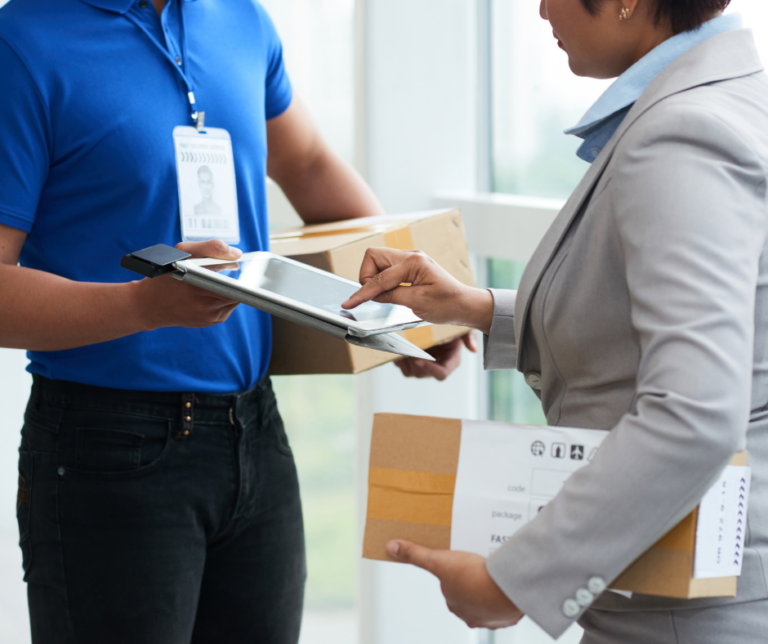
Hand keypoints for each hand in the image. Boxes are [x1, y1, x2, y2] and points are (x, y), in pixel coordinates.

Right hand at [133, 239, 242, 330]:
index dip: (241, 275)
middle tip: (229, 271)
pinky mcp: (211, 321)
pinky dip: (225, 297)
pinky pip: (228, 306)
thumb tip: (236, 254)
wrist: (149, 304)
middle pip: (238, 291)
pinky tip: (211, 292)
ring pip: (235, 298)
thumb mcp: (184, 252)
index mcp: (198, 284)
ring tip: (215, 281)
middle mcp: (205, 304)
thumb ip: (212, 248)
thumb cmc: (166, 275)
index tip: (239, 267)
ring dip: (231, 288)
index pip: (235, 284)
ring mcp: (210, 315)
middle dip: (236, 280)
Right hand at [341, 248, 493, 333]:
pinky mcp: (410, 267)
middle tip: (374, 296)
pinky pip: (387, 268)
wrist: (465, 305)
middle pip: (373, 256)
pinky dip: (382, 280)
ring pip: (377, 261)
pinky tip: (388, 293)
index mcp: (414, 262)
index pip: (380, 278)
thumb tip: (373, 294)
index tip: (349, 303)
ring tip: (384, 296)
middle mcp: (411, 256)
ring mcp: (410, 260)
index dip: (363, 292)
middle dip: (367, 277)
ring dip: (374, 278)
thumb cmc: (447, 304)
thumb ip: (392, 295)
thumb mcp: (418, 303)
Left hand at [386, 540, 523, 629]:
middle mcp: (470, 615)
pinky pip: (506, 605)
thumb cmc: (471, 576)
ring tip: (494, 572)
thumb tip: (391, 547)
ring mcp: (490, 617)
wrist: (503, 589)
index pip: (451, 587)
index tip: (464, 561)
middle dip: (474, 581)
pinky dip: (505, 595)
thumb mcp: (438, 560)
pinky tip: (506, 583)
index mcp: (454, 604)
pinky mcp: (508, 615)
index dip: (456, 573)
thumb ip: (415, 554)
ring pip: (489, 601)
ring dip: (490, 589)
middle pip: (470, 594)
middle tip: (480, 564)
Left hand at [396, 332, 477, 380]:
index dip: (430, 369)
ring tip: (402, 347)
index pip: (441, 374)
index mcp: (451, 361)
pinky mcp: (412, 363)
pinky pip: (403, 368)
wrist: (438, 320)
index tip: (419, 359)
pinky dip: (399, 359)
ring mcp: (424, 366)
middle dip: (413, 363)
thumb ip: (469, 337)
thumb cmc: (452, 326)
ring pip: (411, 372)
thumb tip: (473, 349)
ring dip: (405, 361)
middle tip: (407, 350)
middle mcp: (437, 366)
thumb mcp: (463, 328)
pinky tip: (398, 347)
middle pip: (422, 373)